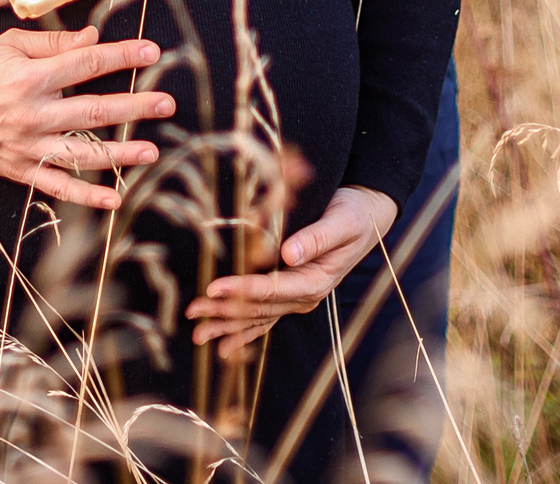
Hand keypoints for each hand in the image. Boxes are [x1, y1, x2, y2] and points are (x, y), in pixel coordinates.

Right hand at [0, 27, 174, 209]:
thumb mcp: (7, 45)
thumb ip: (52, 43)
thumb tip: (93, 37)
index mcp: (30, 78)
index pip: (86, 63)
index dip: (121, 57)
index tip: (152, 53)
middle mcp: (33, 114)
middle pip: (94, 109)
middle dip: (135, 106)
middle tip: (167, 102)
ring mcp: (28, 146)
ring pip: (83, 152)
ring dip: (121, 154)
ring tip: (152, 151)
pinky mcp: (21, 169)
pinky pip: (59, 187)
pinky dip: (87, 197)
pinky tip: (114, 199)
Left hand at [187, 184, 397, 356]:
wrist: (367, 217)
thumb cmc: (354, 214)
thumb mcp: (341, 221)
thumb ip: (317, 238)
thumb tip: (289, 253)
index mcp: (315, 281)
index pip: (273, 289)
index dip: (242, 290)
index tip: (213, 288)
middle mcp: (305, 296)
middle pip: (259, 308)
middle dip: (225, 311)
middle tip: (192, 312)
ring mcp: (298, 298)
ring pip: (258, 316)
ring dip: (227, 325)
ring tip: (198, 336)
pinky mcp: (291, 293)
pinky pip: (265, 317)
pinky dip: (244, 331)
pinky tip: (224, 346)